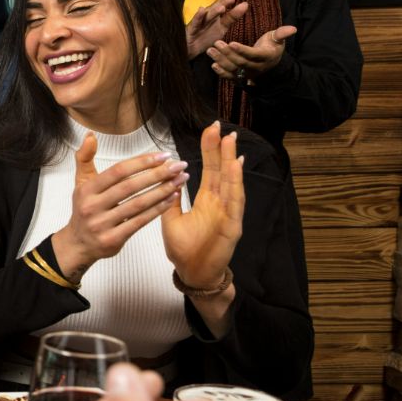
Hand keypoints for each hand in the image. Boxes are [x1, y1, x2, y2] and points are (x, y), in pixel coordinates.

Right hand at [50, 134, 187, 280]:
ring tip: (180, 180)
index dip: (142, 162)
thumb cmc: (84, 209)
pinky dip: (158, 209)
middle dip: (158, 174)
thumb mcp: (80, 183)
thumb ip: (85, 158)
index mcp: (86, 190)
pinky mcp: (113, 239)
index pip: (118, 171)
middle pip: (130, 187)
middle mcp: (92, 206)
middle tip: (178, 166)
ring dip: (162, 191)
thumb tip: (90, 136)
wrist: (77, 244)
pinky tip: (171, 199)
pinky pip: (140, 222)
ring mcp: (102, 224)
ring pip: (138, 204)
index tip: (163, 156)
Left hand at [161, 122, 242, 288]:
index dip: (209, 150)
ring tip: (230, 141)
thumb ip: (170, 200)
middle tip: (220, 126)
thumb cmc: (185, 249)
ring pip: (231, 182)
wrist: (193, 274)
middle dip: (221, 149)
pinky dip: (235, 185)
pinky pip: (235, 202)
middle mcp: (220, 203)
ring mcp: (228, 213)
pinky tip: (235, 169)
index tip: (209, 130)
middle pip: (221, 171)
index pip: (209, 169)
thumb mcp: (171, 220)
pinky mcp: (232, 226)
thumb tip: (166, 179)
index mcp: (207, 200)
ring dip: (231, 161)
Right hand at [185, 0, 248, 58]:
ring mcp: (199, 23)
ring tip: (222, 8)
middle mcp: (207, 18)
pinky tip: (201, 11)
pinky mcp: (191, 30)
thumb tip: (245, 4)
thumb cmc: (204, 37)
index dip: (227, 1)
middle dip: (223, 3)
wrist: (188, 49)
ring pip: (207, 16)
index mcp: (215, 17)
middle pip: (215, 9)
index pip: (222, 6)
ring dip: (213, 12)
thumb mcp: (222, 27)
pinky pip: (195, 24)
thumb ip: (232, 16)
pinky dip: (198, 17)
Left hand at [209, 25, 298, 81]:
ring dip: (221, 61)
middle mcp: (257, 68)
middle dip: (227, 53)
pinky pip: (230, 77)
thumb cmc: (272, 46)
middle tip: (216, 43)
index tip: (231, 43)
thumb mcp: (277, 39)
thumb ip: (282, 34)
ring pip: (233, 69)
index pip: (253, 54)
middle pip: (240, 62)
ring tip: (210, 51)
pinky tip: (213, 65)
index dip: (242, 50)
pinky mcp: (241, 77)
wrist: (270, 62)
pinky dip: (221, 72)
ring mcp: (248, 74)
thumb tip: (293, 28)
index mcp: (266, 57)